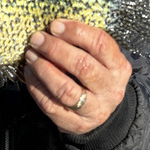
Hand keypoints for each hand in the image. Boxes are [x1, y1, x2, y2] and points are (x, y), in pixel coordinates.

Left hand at [24, 19, 131, 134]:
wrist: (100, 110)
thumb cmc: (96, 73)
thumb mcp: (99, 58)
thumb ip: (83, 43)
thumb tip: (53, 27)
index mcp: (119, 67)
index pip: (100, 44)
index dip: (75, 32)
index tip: (54, 25)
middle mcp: (110, 89)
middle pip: (82, 66)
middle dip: (55, 49)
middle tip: (37, 39)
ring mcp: (95, 109)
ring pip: (66, 89)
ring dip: (44, 69)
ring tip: (31, 55)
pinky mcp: (76, 124)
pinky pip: (51, 105)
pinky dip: (36, 86)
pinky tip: (30, 72)